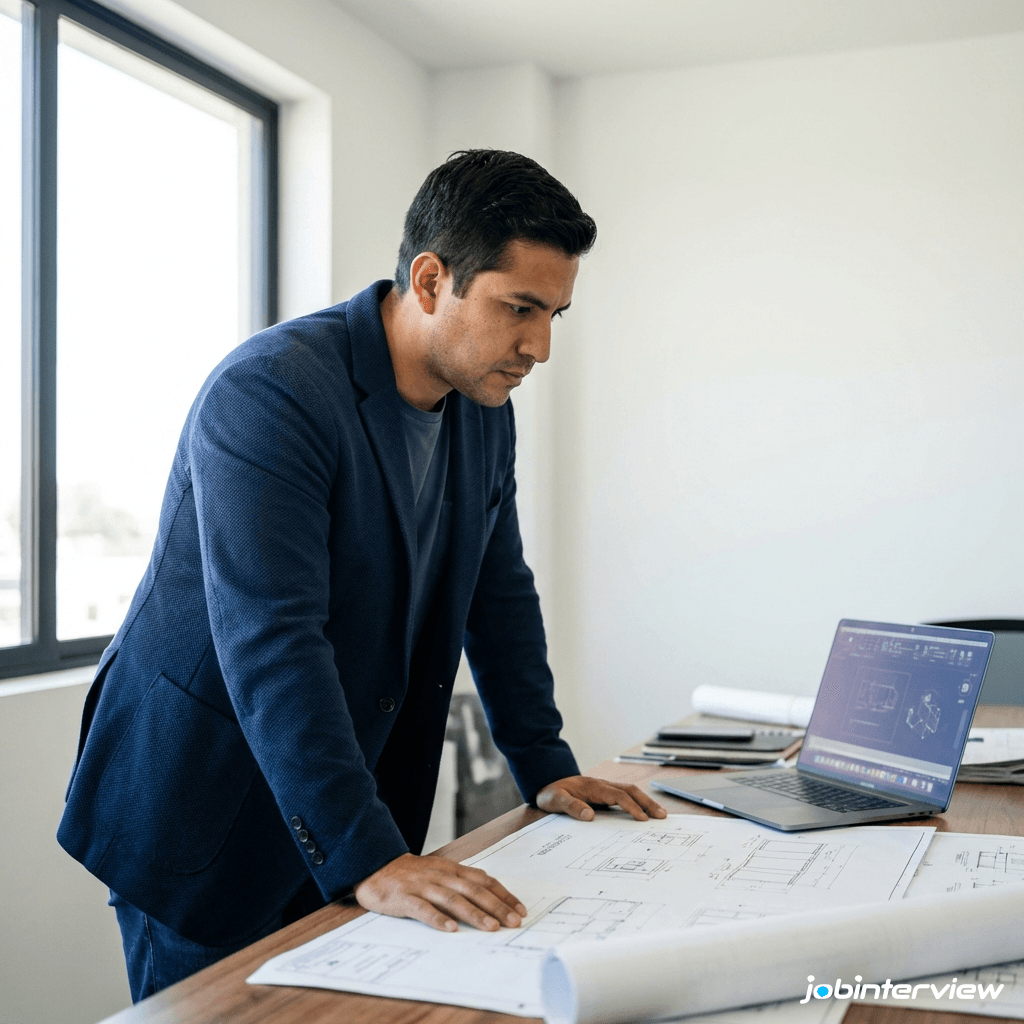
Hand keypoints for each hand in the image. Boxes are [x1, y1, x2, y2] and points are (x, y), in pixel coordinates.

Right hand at [354, 852, 527, 932]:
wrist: (376, 866)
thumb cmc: (412, 874)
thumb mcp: (439, 871)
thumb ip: (461, 882)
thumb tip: (490, 897)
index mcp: (451, 869)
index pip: (483, 881)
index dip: (503, 895)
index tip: (520, 909)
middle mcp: (441, 875)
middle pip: (473, 890)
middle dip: (496, 906)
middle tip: (514, 922)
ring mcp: (423, 886)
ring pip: (453, 899)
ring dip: (474, 913)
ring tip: (491, 927)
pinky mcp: (405, 898)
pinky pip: (423, 909)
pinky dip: (438, 919)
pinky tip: (450, 929)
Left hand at [536, 775, 667, 821]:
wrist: (546, 782)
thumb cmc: (551, 793)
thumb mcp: (555, 800)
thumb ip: (571, 807)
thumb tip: (589, 816)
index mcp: (593, 786)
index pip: (618, 796)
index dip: (631, 806)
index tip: (642, 818)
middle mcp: (602, 785)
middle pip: (630, 790)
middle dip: (647, 802)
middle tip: (662, 815)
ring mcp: (604, 788)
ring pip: (630, 791)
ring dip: (646, 801)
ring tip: (660, 814)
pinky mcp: (604, 793)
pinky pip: (625, 796)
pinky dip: (638, 802)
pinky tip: (645, 812)